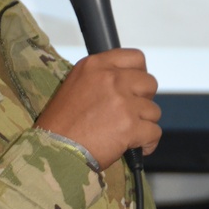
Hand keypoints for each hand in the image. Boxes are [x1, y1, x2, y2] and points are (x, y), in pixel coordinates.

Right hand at [37, 49, 160, 169]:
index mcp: (96, 66)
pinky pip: (154, 132)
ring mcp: (122, 102)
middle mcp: (111, 79)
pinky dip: (148, 143)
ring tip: (127, 133)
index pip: (135, 58)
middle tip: (130, 113)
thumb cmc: (60, 125)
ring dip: (144, 124)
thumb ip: (101, 78)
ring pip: (153, 110)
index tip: (135, 87)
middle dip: (144, 100)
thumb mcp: (75, 85)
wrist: (54, 151)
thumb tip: (125, 83)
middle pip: (149, 83)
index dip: (140, 74)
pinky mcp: (130, 126)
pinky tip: (136, 147)